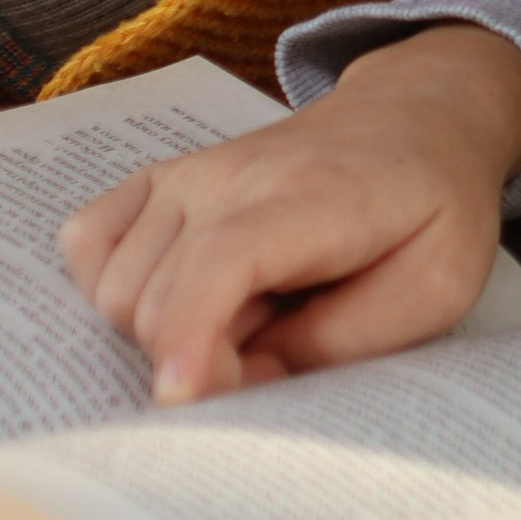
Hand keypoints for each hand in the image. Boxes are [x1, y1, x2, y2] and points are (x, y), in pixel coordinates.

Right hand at [56, 25, 520, 402]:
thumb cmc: (431, 209)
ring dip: (159, 332)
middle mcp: (225, 177)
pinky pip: (88, 241)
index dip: (187, 338)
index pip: (219, 263)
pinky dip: (111, 287)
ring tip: (240, 323)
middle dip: (191, 362)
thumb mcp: (432, 292)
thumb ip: (340, 343)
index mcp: (306, 198)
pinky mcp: (161, 179)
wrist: (414, 119)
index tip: (179, 400)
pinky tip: (175, 299)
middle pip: (150, 296)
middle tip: (267, 367)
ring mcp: (184, 173)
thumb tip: (244, 379)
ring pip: (113, 285)